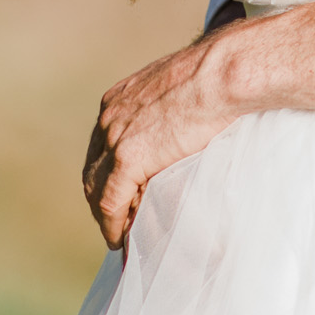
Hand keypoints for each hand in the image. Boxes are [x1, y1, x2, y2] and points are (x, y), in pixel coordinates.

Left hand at [81, 33, 245, 246]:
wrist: (220, 75)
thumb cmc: (215, 76)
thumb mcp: (179, 87)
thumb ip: (169, 106)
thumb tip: (185, 118)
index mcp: (119, 99)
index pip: (102, 146)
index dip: (108, 173)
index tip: (116, 191)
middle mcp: (109, 118)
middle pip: (94, 168)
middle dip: (100, 196)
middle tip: (114, 220)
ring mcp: (115, 138)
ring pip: (97, 188)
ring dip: (104, 215)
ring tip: (118, 236)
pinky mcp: (129, 159)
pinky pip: (112, 202)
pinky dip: (112, 224)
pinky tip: (120, 240)